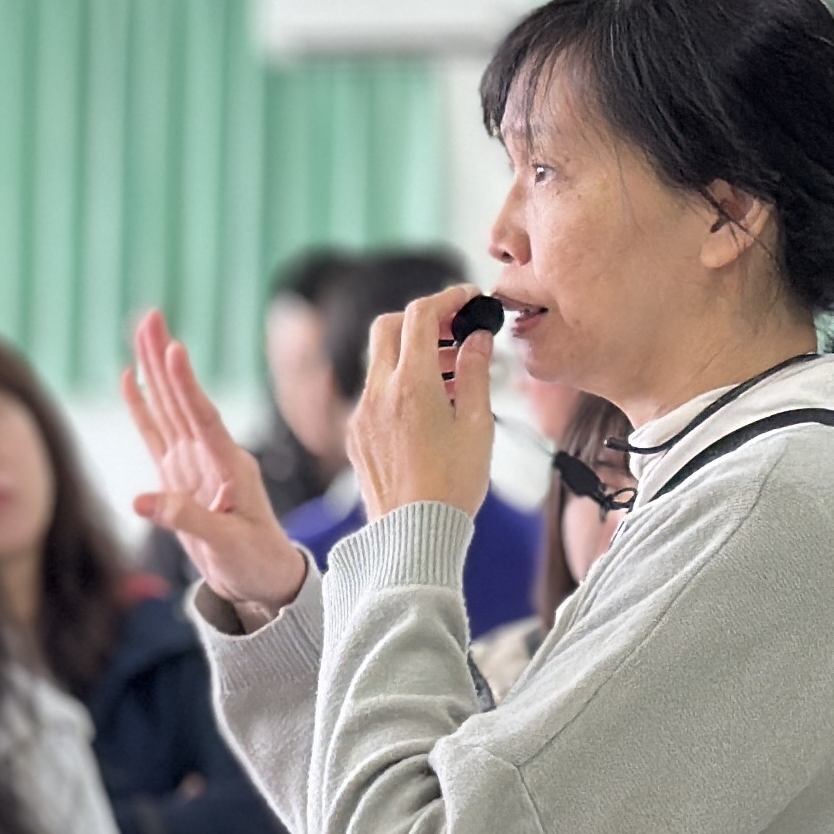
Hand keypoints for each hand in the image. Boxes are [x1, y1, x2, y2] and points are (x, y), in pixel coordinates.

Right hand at [120, 312, 306, 614]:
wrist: (262, 578)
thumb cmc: (255, 561)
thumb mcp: (227, 544)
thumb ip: (187, 519)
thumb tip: (140, 500)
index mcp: (229, 467)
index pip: (203, 417)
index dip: (186, 385)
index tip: (174, 349)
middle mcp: (211, 456)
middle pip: (181, 398)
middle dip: (163, 357)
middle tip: (149, 317)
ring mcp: (194, 463)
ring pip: (168, 407)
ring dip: (153, 369)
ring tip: (139, 331)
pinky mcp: (178, 475)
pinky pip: (156, 434)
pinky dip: (142, 407)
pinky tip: (130, 379)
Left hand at [344, 288, 498, 523]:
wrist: (414, 534)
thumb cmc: (453, 485)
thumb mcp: (478, 425)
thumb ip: (476, 373)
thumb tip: (476, 338)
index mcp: (411, 386)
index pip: (420, 315)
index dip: (446, 298)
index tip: (467, 299)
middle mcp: (377, 394)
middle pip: (388, 327)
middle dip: (422, 319)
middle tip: (455, 331)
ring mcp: (361, 414)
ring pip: (379, 360)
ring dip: (412, 353)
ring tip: (452, 372)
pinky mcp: (356, 434)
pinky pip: (374, 392)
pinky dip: (399, 382)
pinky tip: (429, 404)